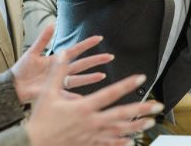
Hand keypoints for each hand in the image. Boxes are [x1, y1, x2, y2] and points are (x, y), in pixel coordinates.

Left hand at [12, 24, 114, 103]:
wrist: (14, 85)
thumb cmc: (22, 69)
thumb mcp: (32, 52)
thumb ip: (43, 39)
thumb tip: (52, 23)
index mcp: (57, 59)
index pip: (75, 50)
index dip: (87, 44)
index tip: (98, 38)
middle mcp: (61, 70)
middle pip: (82, 64)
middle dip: (96, 60)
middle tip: (109, 56)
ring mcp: (59, 81)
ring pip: (79, 79)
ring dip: (90, 78)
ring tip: (102, 75)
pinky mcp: (54, 91)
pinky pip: (67, 95)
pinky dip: (75, 98)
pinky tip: (84, 99)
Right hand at [25, 55, 164, 145]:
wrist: (33, 143)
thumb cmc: (40, 119)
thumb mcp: (48, 93)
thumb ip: (57, 72)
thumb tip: (62, 53)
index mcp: (83, 107)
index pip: (110, 94)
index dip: (127, 84)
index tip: (140, 77)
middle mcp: (91, 122)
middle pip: (121, 115)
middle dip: (141, 109)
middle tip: (157, 105)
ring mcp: (91, 135)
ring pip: (119, 131)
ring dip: (136, 126)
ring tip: (150, 122)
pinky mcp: (89, 144)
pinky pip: (108, 144)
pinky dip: (120, 143)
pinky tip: (131, 141)